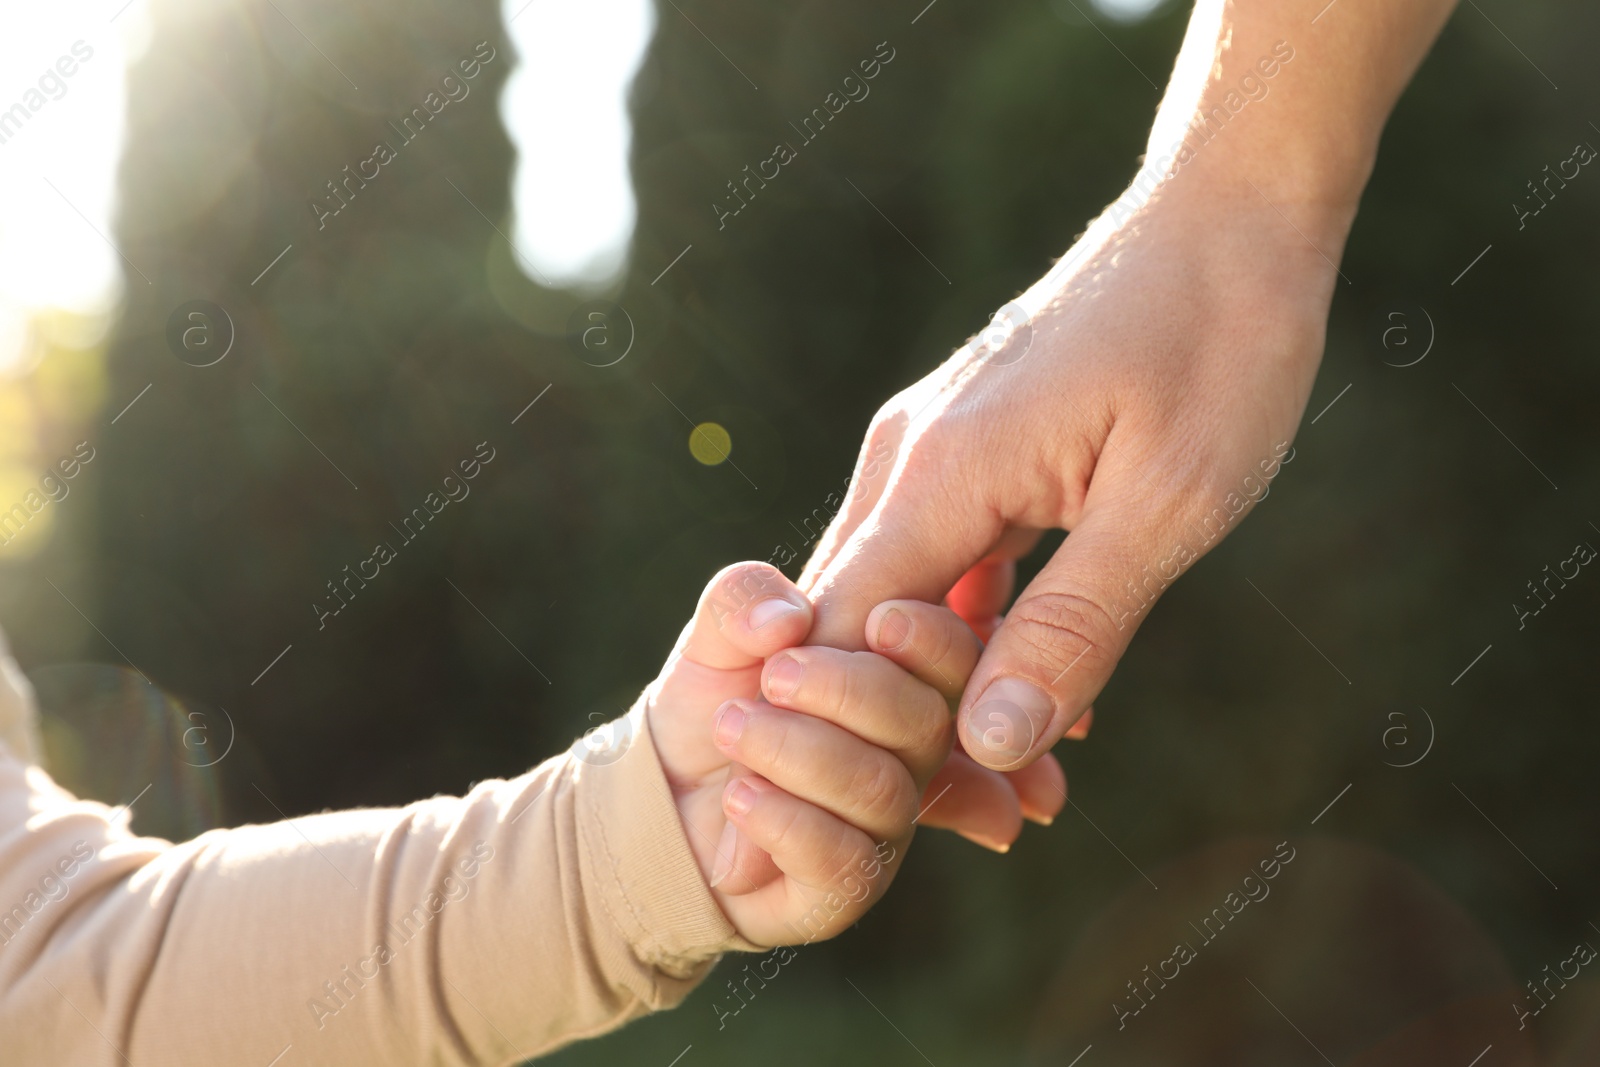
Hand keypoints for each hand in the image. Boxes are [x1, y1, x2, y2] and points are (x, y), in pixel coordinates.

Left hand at [645, 562, 991, 945]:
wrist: (661, 798)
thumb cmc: (715, 706)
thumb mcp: (715, 638)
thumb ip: (743, 601)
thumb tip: (787, 617)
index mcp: (899, 683)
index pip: (955, 661)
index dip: (933, 641)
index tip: (879, 620)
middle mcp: (907, 758)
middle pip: (927, 724)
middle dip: (848, 690)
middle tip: (773, 676)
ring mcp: (881, 827)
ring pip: (880, 790)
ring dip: (799, 752)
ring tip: (732, 729)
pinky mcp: (844, 888)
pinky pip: (842, 860)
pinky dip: (785, 821)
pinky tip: (740, 798)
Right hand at [801, 170, 1343, 775]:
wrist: (1232, 215)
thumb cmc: (1216, 342)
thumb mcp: (1167, 505)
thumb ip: (1072, 626)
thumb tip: (986, 742)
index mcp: (941, 470)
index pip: (838, 631)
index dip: (861, 731)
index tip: (929, 810)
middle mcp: (911, 456)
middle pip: (858, 623)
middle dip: (914, 729)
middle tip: (1005, 820)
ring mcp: (937, 446)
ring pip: (904, 596)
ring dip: (956, 687)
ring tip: (1039, 780)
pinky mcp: (975, 446)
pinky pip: (950, 559)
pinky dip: (985, 629)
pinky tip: (1053, 685)